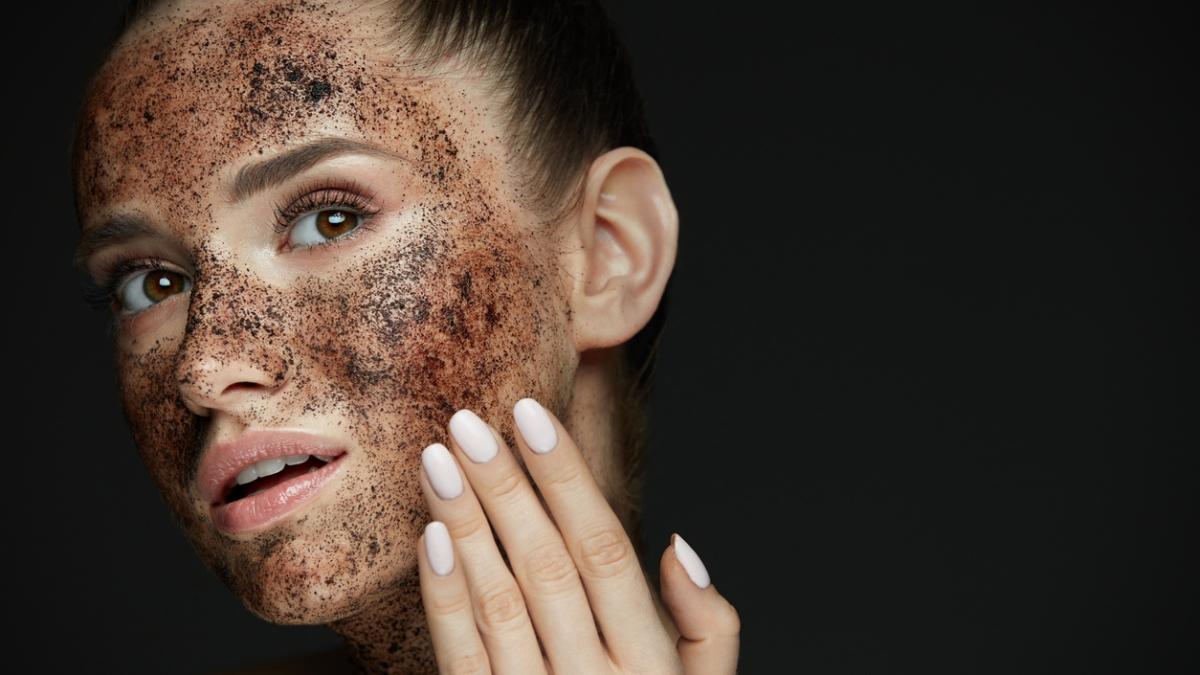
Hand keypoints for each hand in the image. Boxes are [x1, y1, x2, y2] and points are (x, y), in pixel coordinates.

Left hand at [416, 398, 740, 673]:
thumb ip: (710, 626)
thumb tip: (679, 545)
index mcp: (653, 665)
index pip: (604, 550)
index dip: (565, 479)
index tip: (530, 415)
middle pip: (546, 566)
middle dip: (505, 489)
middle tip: (467, 421)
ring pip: (499, 603)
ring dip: (466, 525)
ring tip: (437, 459)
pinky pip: (461, 659)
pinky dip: (444, 597)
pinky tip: (432, 538)